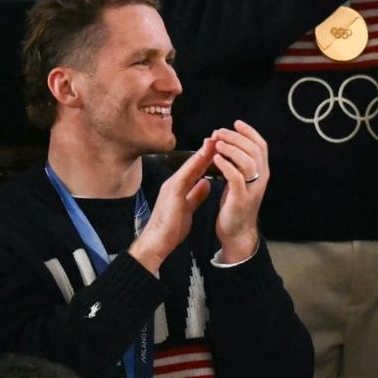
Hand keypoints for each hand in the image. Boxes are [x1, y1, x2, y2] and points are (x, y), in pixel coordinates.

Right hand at [129, 140, 214, 273]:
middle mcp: (175, 183)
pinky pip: (185, 176)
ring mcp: (172, 186)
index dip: (209, 156)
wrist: (156, 243)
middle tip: (219, 135)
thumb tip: (206, 183)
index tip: (221, 146)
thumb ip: (196, 194)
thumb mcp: (188, 208)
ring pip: (190, 166)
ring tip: (213, 140)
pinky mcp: (171, 193)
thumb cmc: (171, 228)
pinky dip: (193, 166)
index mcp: (180, 187)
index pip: (197, 168)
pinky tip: (202, 158)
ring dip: (202, 153)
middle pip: (194, 163)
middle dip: (207, 149)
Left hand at [209, 120, 268, 263]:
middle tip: (219, 131)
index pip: (261, 145)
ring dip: (231, 148)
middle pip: (254, 149)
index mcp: (261, 172)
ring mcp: (253, 188)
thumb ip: (238, 164)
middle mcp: (261, 178)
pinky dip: (226, 165)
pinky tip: (215, 159)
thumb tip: (225, 143)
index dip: (250, 132)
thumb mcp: (240, 181)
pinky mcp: (241, 198)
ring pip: (247, 161)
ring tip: (217, 143)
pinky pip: (236, 177)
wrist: (237, 232)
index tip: (236, 123)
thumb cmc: (235, 205)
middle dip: (236, 137)